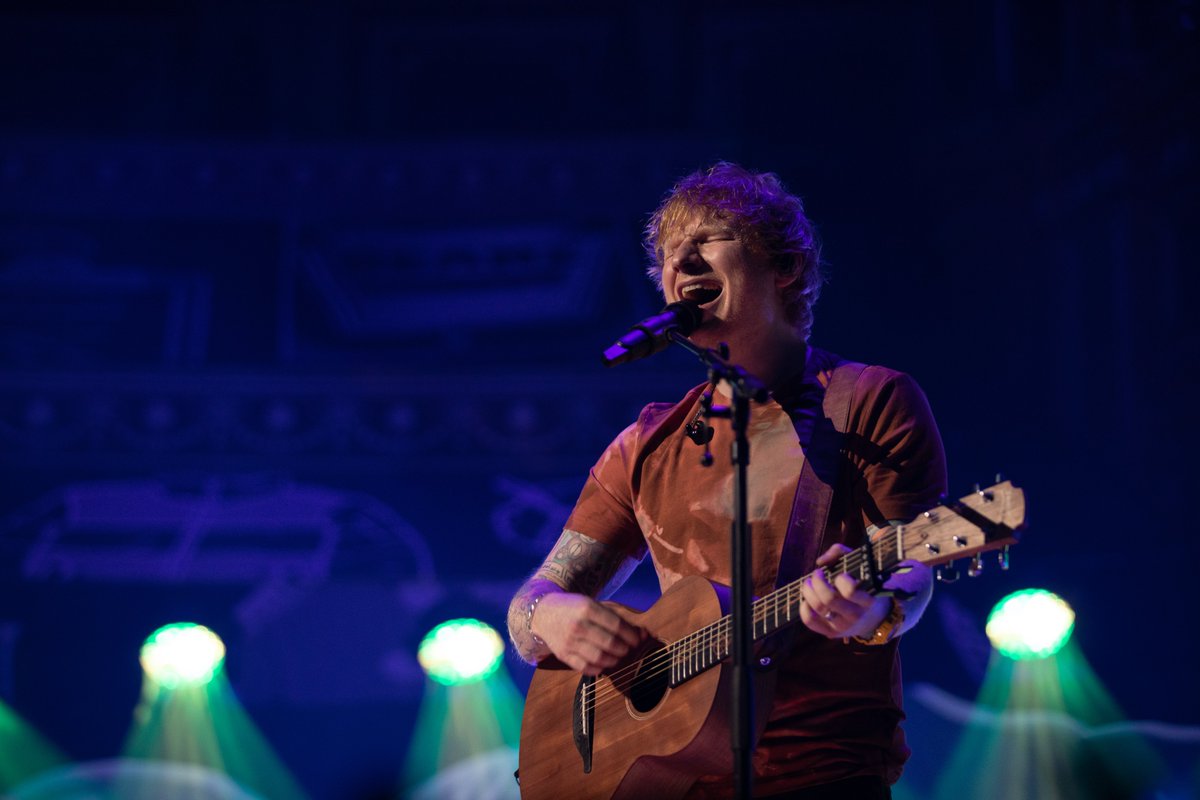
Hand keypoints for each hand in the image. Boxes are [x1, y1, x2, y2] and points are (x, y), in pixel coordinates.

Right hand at [533, 592, 648, 675]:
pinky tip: (603, 663)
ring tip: (617, 656)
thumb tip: (645, 634)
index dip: (631, 635)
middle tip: (627, 649)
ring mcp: (569, 642)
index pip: (616, 626)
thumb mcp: (595, 606)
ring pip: (599, 658)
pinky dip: (599, 669)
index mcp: (587, 608)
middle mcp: (577, 625)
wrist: (543, 613)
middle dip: (624, 649)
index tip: (637, 640)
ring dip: (614, 660)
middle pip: (610, 643)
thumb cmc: (575, 608)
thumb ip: (619, 618)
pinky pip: (585, 668)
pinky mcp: (563, 655)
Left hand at [799, 544, 889, 639]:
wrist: (874, 618)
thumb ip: (841, 552)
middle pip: (828, 599)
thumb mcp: (861, 566)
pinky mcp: (831, 633)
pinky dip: (804, 607)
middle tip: (817, 574)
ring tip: (808, 583)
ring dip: (808, 591)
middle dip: (817, 582)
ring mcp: (843, 626)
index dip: (840, 579)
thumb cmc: (864, 585)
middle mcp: (856, 615)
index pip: (850, 591)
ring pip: (818, 609)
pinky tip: (806, 599)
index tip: (838, 574)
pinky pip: (810, 621)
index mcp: (867, 600)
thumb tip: (820, 561)